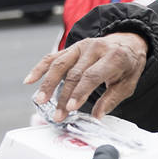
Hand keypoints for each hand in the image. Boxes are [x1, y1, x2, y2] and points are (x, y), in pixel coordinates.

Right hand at [24, 34, 147, 120]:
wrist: (127, 42)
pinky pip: (52, 57)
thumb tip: (96, 116)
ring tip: (40, 100)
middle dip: (64, 96)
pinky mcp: (71, 48)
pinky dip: (39, 68)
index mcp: (113, 57)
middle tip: (58, 115)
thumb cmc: (128, 65)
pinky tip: (29, 80)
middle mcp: (94, 48)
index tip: (71, 108)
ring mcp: (80, 46)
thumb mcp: (128, 83)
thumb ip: (111, 100)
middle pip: (74, 73)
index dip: (80, 92)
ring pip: (59, 64)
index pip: (92, 75)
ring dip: (48, 84)